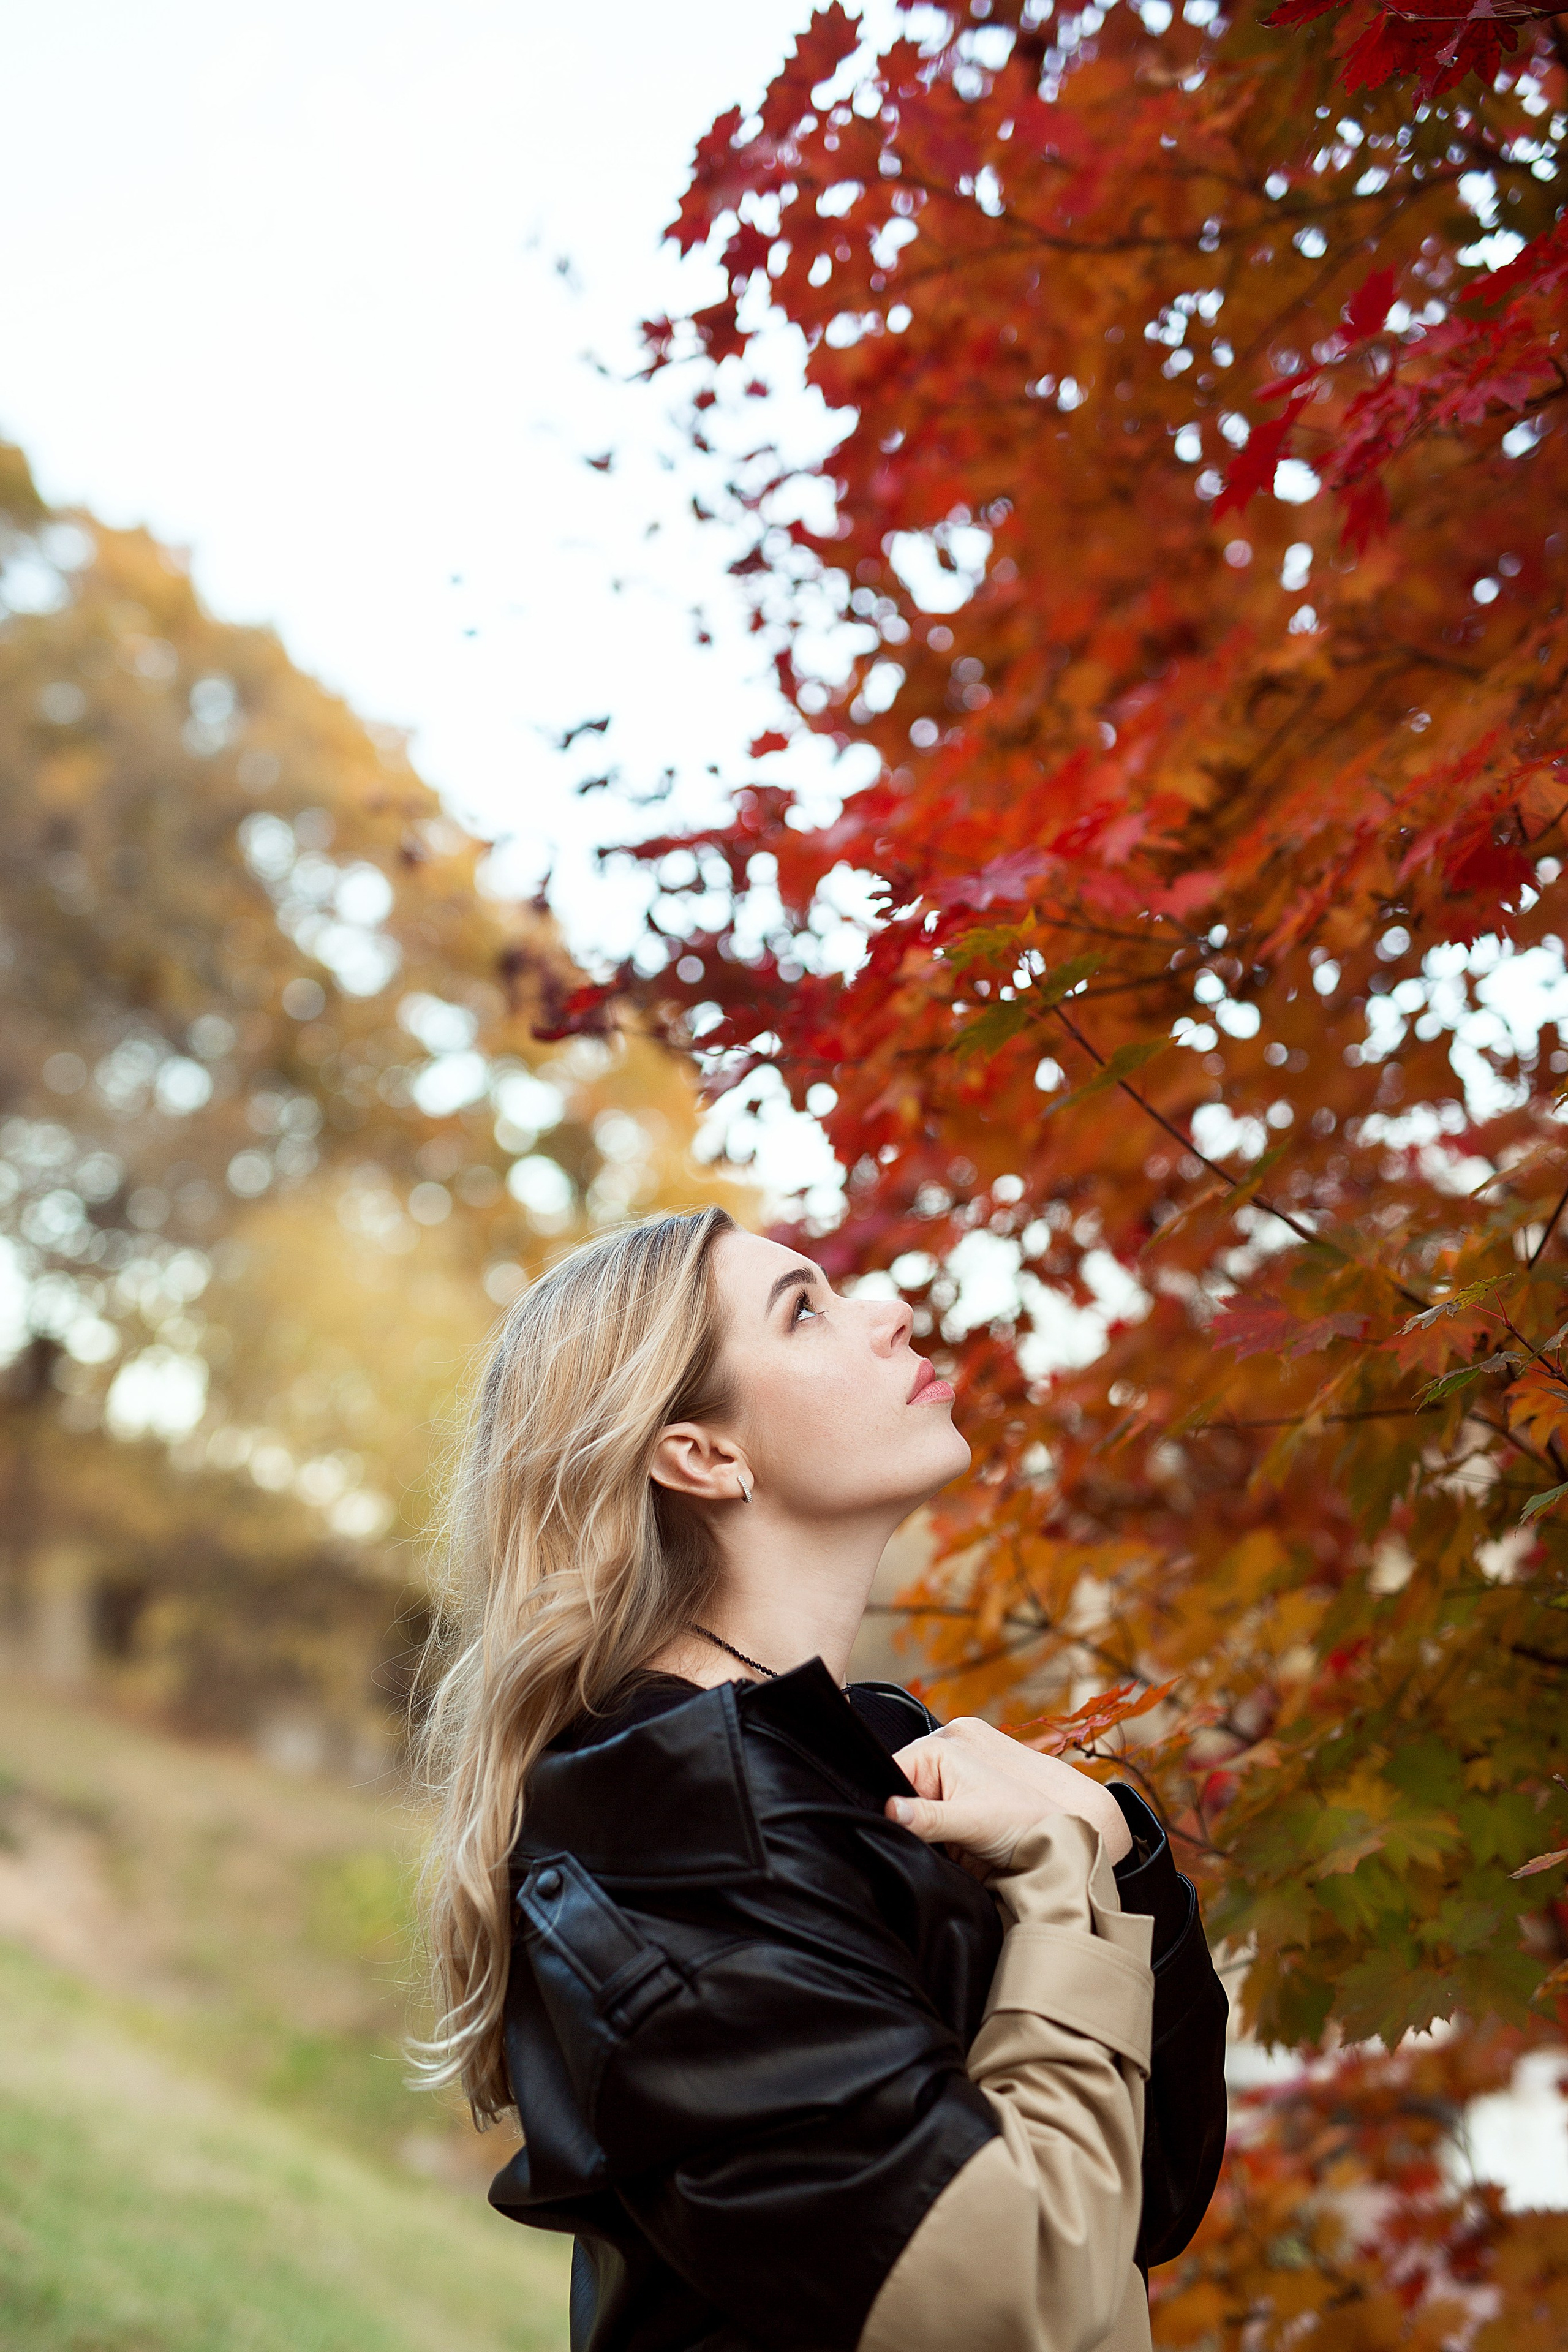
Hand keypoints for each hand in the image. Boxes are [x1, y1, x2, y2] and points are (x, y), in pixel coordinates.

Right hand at [888, 1716, 1132, 1870]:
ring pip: (901, 1815)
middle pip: (893, 1792)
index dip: (881, 1796)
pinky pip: (914, 1832)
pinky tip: (929, 1853)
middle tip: (907, 1840)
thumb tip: (889, 1810)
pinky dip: (918, 1843)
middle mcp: (934, 1768)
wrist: (1050, 1849)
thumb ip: (929, 1817)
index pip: (890, 1768)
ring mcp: (937, 1795)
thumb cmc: (1022, 1820)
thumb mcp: (973, 1819)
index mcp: (939, 1750)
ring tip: (926, 1847)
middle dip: (895, 1817)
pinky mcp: (940, 1820)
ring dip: (907, 1833)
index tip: (882, 1823)